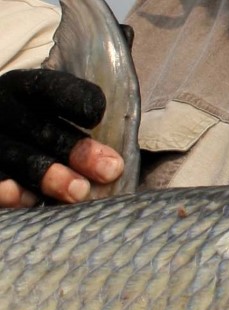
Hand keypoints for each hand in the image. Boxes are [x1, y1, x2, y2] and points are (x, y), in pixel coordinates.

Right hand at [0, 69, 124, 206]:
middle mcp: (4, 112)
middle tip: (109, 169)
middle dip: (77, 150)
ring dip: (49, 176)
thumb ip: (84, 123)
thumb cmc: (40, 130)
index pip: (51, 89)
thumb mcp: (54, 114)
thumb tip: (116, 156)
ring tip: (78, 191)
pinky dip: (9, 193)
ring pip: (19, 159)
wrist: (0, 137)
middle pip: (41, 130)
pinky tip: (29, 200)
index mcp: (26, 90)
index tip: (97, 114)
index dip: (74, 99)